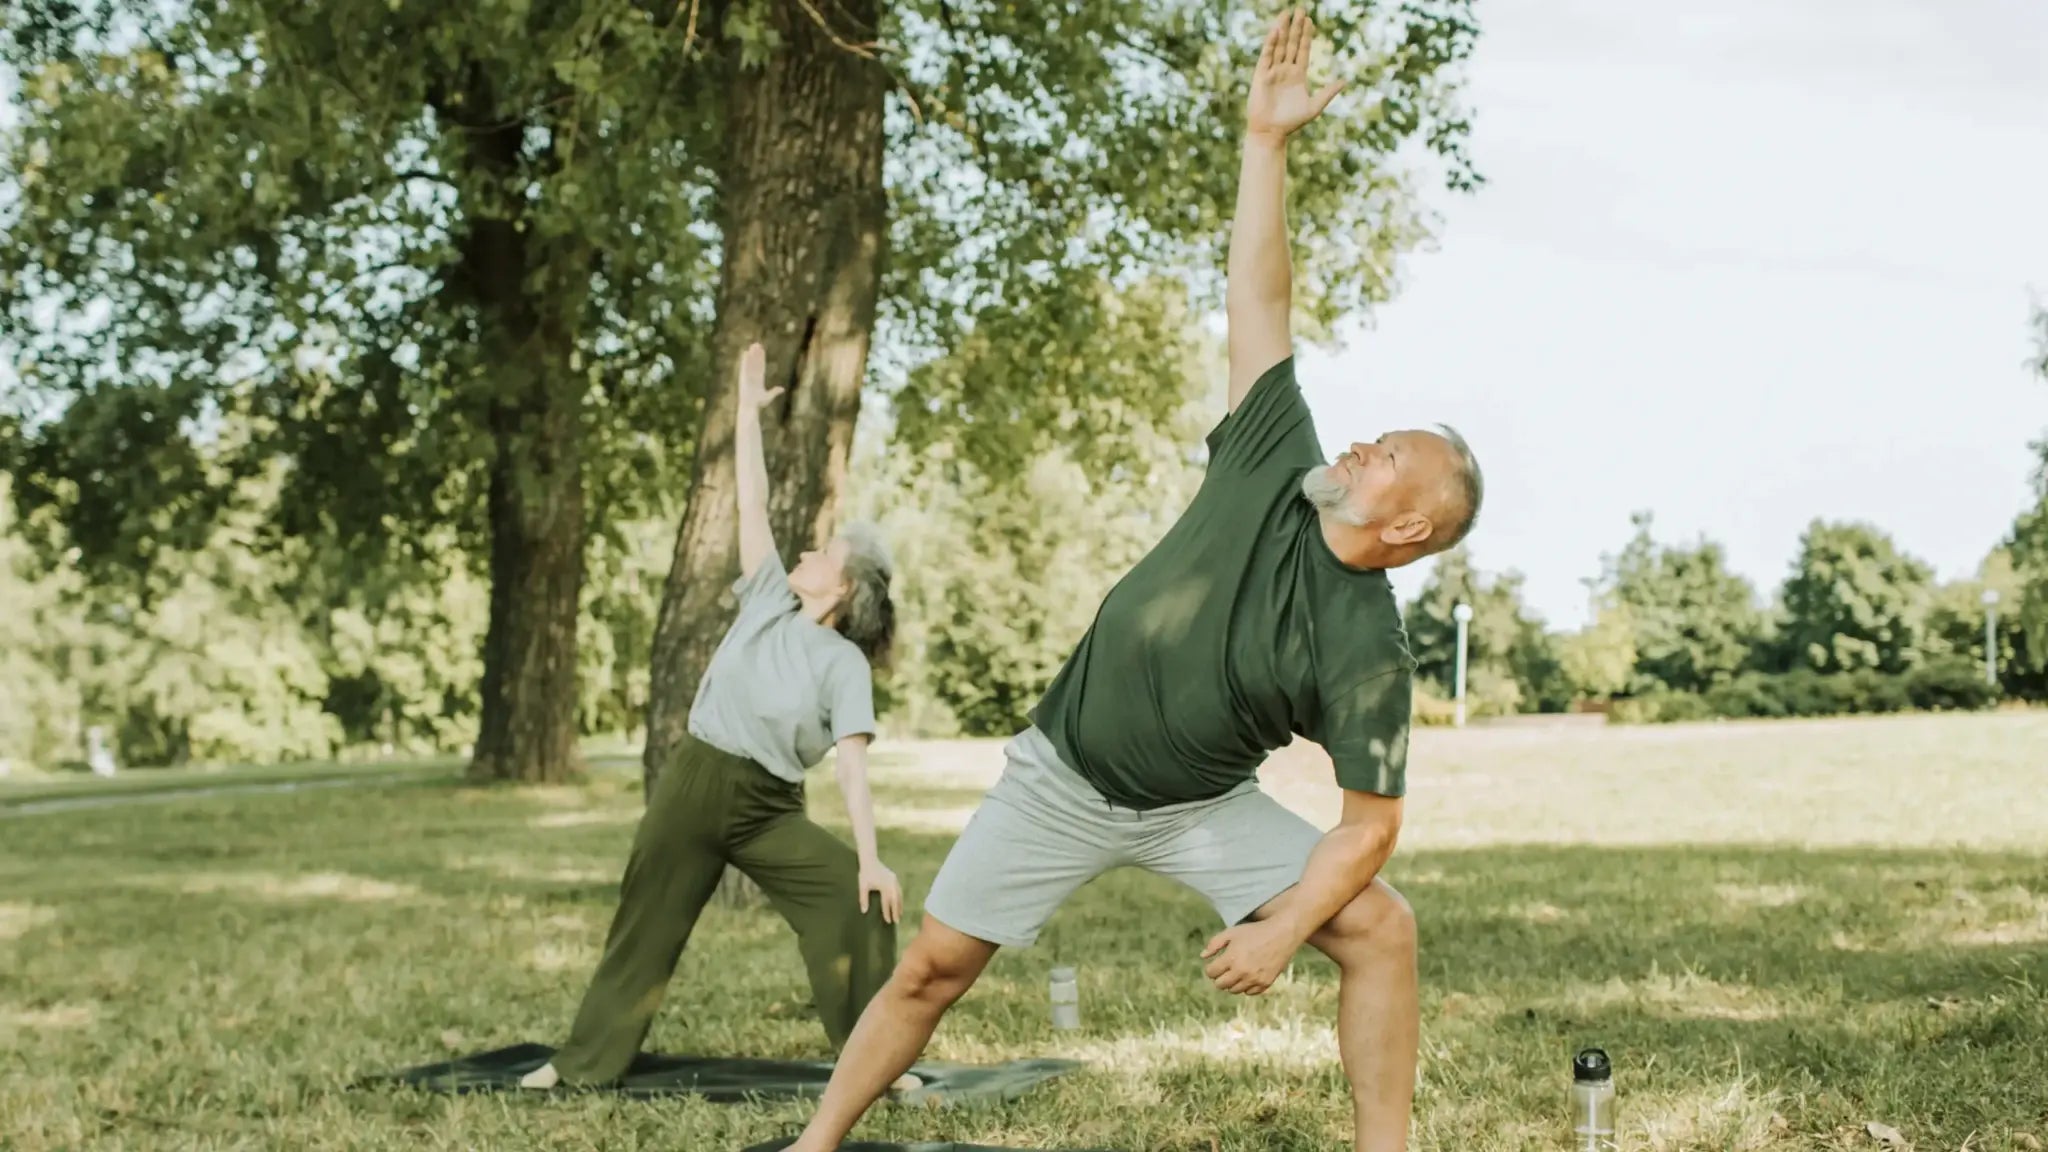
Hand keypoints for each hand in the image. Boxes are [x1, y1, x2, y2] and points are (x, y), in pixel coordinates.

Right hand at [736, 341, 783, 412]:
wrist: (750, 406)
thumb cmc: (758, 404)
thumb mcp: (768, 397)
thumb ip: (774, 391)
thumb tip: (782, 389)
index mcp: (759, 380)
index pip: (761, 367)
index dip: (761, 359)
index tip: (762, 352)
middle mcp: (753, 376)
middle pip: (756, 363)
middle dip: (756, 354)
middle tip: (757, 344)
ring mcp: (748, 376)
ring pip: (751, 362)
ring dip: (752, 354)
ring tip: (753, 345)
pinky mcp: (744, 377)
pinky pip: (745, 367)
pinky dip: (745, 360)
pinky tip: (745, 352)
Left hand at [857, 858, 901, 923]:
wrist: (869, 860)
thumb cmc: (865, 874)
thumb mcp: (862, 886)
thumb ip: (863, 899)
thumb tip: (864, 911)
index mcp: (884, 886)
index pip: (886, 903)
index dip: (887, 912)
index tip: (888, 921)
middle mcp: (891, 884)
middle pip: (896, 900)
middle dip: (896, 911)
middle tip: (897, 921)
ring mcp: (894, 880)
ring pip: (899, 895)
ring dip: (900, 905)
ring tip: (900, 914)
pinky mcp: (894, 878)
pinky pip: (899, 890)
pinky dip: (900, 898)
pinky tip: (899, 902)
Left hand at [1200, 918, 1303, 994]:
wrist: (1282, 934)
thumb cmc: (1254, 931)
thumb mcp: (1231, 932)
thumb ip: (1214, 944)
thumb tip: (1202, 956)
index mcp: (1231, 959)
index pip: (1211, 973)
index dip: (1211, 968)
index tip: (1215, 964)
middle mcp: (1242, 972)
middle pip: (1220, 985)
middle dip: (1219, 978)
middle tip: (1225, 969)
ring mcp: (1254, 979)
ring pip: (1234, 990)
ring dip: (1232, 983)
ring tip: (1236, 972)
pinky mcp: (1265, 983)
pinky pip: (1249, 992)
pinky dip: (1246, 986)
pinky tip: (1248, 976)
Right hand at [1245, 7, 1344, 141]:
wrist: (1271, 132)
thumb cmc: (1292, 122)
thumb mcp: (1314, 106)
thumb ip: (1328, 93)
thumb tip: (1345, 81)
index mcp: (1298, 75)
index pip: (1303, 50)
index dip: (1307, 35)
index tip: (1310, 20)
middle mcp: (1285, 70)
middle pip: (1292, 44)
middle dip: (1296, 27)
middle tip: (1300, 9)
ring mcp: (1273, 71)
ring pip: (1279, 46)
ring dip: (1282, 30)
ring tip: (1286, 14)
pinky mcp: (1261, 76)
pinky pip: (1266, 56)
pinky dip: (1271, 44)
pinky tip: (1275, 31)